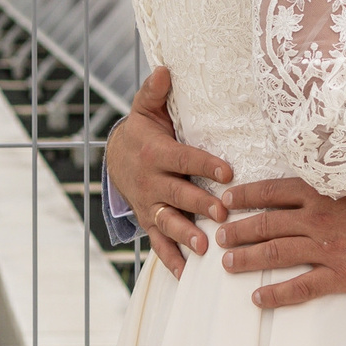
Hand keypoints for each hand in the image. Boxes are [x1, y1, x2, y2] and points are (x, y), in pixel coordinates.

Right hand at [106, 66, 233, 277]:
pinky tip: (189, 276)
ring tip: (204, 247)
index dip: (205, 164)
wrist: (116, 159)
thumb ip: (154, 92)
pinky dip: (172, 261)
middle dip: (200, 205)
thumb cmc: (144, 131)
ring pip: (169, 223)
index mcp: (157, 154)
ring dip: (186, 236)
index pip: (184, 159)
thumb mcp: (145, 109)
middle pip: (179, 194)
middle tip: (222, 214)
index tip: (228, 171)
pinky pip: (160, 245)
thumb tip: (165, 69)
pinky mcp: (151, 223)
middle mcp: (153, 183)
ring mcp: (151, 206)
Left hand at [212, 178, 345, 307]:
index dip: (245, 196)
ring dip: (248, 258)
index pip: (273, 192)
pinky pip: (301, 287)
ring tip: (228, 264)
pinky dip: (276, 293)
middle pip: (267, 223)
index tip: (226, 200)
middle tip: (219, 238)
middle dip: (238, 231)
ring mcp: (329, 248)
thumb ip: (335, 184)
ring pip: (276, 253)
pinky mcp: (343, 275)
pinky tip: (258, 297)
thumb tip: (314, 182)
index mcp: (324, 192)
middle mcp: (319, 218)